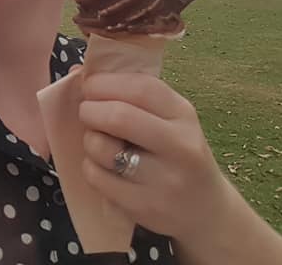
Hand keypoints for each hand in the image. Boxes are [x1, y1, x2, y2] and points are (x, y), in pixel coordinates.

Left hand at [77, 72, 231, 241]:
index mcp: (183, 114)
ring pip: (102, 149)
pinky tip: (104, 167)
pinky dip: (91, 167)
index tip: (89, 86)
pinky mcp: (145, 206)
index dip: (105, 82)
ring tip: (99, 141)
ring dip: (89, 140)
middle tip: (86, 112)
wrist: (206, 209)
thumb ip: (129, 94)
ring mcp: (164, 180)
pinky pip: (97, 178)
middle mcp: (180, 146)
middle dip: (90, 110)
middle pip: (119, 117)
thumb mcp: (168, 118)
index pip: (140, 87)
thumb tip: (75, 71)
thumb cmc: (176, 152)